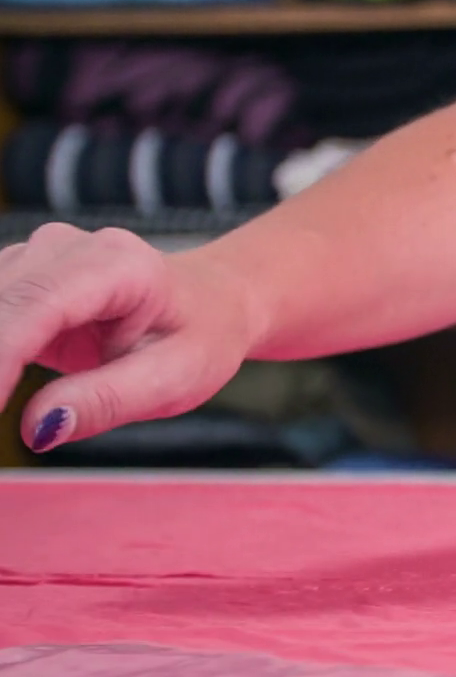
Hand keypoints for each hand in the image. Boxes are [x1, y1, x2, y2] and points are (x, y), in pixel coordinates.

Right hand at [0, 223, 257, 452]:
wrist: (214, 302)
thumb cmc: (201, 338)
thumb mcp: (175, 378)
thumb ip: (107, 401)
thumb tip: (37, 428)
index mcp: (117, 265)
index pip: (38, 303)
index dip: (0, 354)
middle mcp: (67, 248)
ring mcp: (36, 257)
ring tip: (1, 403)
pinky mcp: (17, 278)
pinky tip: (0, 389)